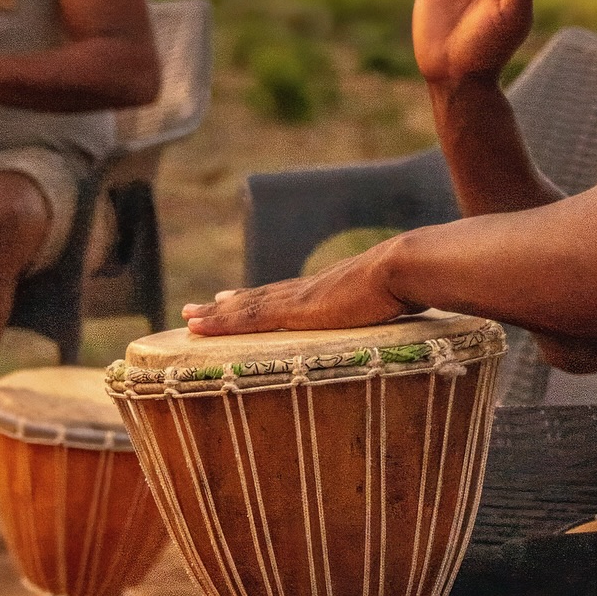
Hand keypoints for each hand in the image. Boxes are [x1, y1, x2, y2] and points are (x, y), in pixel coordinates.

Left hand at [183, 243, 418, 337]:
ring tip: (189, 317)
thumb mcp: (393, 301)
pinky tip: (198, 325)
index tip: (233, 298)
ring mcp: (296, 299)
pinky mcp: (292, 311)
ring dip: (214, 314)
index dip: (256, 299)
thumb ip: (387, 309)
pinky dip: (219, 323)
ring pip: (243, 308)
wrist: (403, 269)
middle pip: (255, 298)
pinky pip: (245, 319)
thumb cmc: (407, 286)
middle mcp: (304, 291)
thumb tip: (403, 316)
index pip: (283, 296)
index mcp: (326, 291)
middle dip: (225, 306)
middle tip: (196, 309)